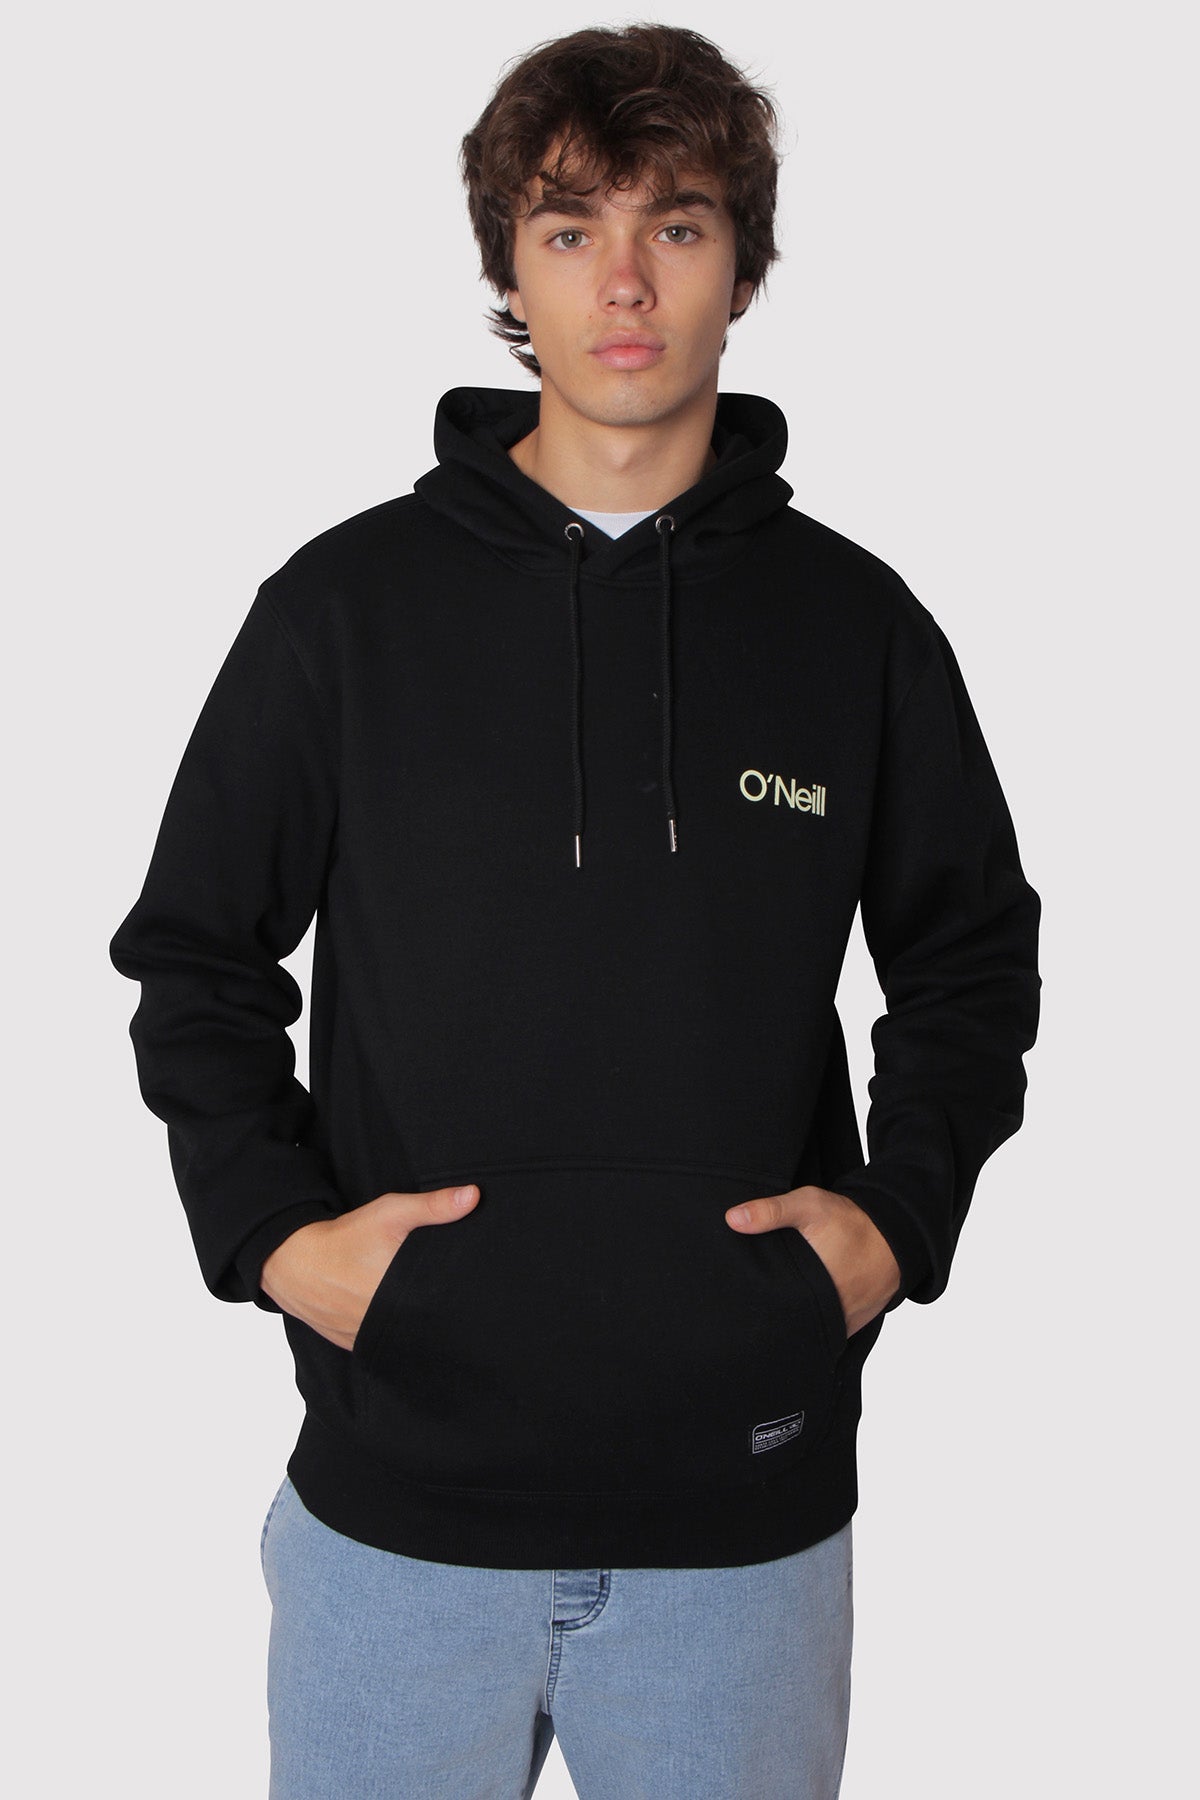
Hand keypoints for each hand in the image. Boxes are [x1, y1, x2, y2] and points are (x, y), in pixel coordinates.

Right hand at [260, 1184, 479, 1350]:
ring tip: (432, 1311)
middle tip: (458, 1300)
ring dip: (418, 1326)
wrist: (294, 1262)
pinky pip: (386, 1345)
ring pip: (408, 1339)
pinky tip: (404, 1321)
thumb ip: (432, 1207)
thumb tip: (473, 1196)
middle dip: (442, 1313)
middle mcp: (388, 1323)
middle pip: (430, 1325)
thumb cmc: (344, 1237)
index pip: (446, 1306)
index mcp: (403, 1294)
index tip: (474, 1289)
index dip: (462, 1300)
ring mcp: (371, 1338)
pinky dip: (395, 1336)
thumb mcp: (390, 1213)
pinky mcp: (357, 1345)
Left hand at [725, 1184, 900, 1338]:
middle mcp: (830, 1311)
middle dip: (772, 1318)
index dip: (756, 1308)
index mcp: (814, 1285)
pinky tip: (797, 1315)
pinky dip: (811, 1328)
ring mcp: (842, 1323)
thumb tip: (732, 1219)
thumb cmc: (851, 1221)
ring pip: (807, 1333)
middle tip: (752, 1307)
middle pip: (789, 1326)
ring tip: (772, 1312)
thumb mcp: (810, 1205)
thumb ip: (772, 1211)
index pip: (775, 1310)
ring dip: (792, 1325)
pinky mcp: (850, 1326)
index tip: (740, 1301)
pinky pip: (826, 1336)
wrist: (894, 1234)